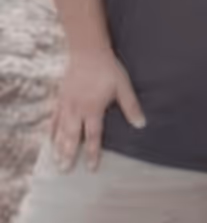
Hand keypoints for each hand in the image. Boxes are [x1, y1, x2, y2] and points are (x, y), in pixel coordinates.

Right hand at [49, 48, 144, 171]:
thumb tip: (141, 124)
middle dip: (68, 155)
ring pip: (59, 129)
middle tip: (65, 171)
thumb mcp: (123, 87)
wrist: (87, 51)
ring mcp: (66, 103)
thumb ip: (131, 107)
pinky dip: (51, 129)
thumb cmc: (108, 69)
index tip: (91, 168)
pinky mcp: (60, 97)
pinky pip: (53, 117)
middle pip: (71, 137)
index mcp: (92, 109)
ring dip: (58, 146)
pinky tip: (49, 139)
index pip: (92, 136)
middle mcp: (76, 109)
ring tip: (55, 160)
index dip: (92, 153)